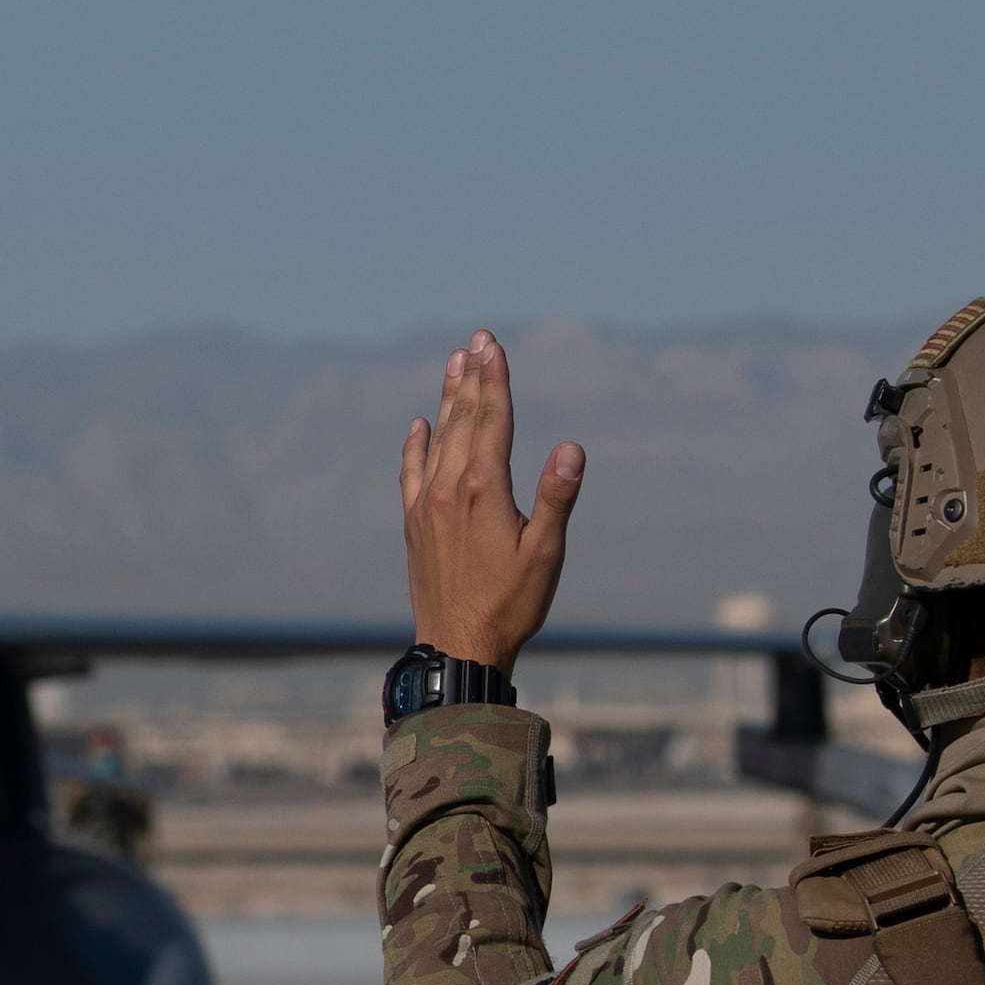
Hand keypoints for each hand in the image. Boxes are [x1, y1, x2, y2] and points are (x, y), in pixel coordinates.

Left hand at [399, 330, 581, 667]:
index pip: (492, 421)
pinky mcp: (414, 524)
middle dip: (473, 377)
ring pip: (437, 438)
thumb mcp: (545, 553)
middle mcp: (448, 489)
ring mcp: (426, 505)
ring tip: (454, 363)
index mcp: (483, 489)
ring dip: (448, 399)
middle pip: (463, 420)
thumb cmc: (511, 603)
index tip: (494, 345)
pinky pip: (411, 472)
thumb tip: (572, 447)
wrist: (456, 646)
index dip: (496, 380)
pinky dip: (415, 445)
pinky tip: (418, 425)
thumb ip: (557, 497)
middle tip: (477, 338)